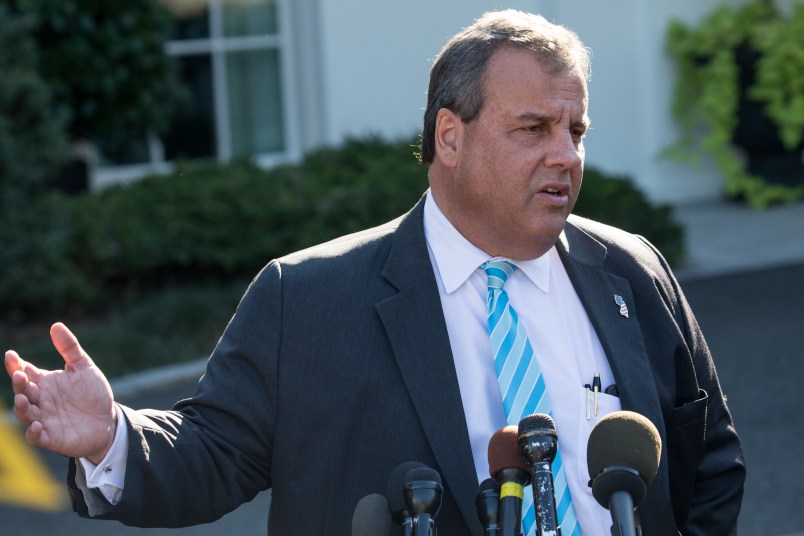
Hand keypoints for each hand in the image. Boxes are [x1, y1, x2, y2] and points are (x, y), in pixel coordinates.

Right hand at [4, 322, 115, 463]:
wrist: (107, 420)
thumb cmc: (92, 394)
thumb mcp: (84, 368)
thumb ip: (70, 349)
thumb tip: (55, 325)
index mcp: (44, 383)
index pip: (25, 372)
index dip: (15, 365)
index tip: (11, 355)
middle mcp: (40, 400)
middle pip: (23, 391)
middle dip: (19, 384)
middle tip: (20, 375)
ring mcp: (43, 419)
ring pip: (25, 414)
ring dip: (22, 407)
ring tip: (23, 398)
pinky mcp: (51, 438)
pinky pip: (37, 437)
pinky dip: (33, 432)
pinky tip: (37, 425)